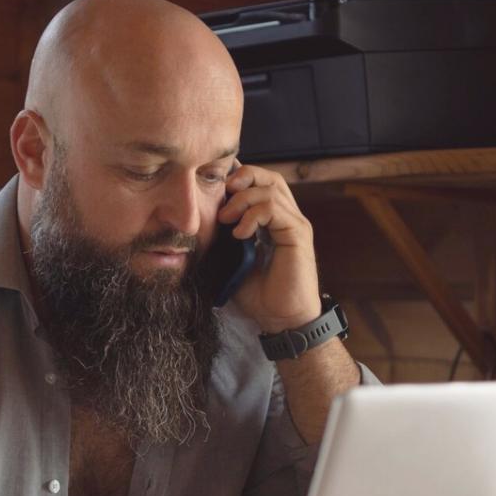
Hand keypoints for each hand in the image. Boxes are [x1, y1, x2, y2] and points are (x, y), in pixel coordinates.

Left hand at [218, 162, 322, 331]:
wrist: (281, 319)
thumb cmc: (259, 295)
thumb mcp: (232, 261)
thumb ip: (223, 240)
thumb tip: (198, 223)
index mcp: (272, 220)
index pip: (258, 183)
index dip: (237, 179)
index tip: (214, 193)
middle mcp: (286, 217)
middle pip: (268, 177)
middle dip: (242, 177)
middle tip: (221, 194)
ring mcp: (294, 223)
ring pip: (271, 188)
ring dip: (242, 199)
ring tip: (225, 220)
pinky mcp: (298, 234)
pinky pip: (274, 209)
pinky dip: (253, 215)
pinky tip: (240, 234)